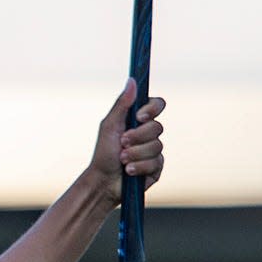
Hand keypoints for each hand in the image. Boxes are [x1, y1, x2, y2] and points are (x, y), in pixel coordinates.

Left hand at [90, 79, 165, 204]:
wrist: (103, 181)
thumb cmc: (104, 152)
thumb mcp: (110, 126)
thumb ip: (122, 104)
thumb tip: (132, 80)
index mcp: (139, 119)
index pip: (157, 105)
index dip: (152, 108)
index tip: (139, 116)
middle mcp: (149, 133)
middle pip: (157, 127)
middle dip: (137, 137)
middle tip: (122, 144)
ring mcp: (155, 150)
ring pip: (157, 146)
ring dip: (135, 154)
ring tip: (122, 160)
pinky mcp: (157, 167)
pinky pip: (156, 162)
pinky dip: (140, 166)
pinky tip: (130, 171)